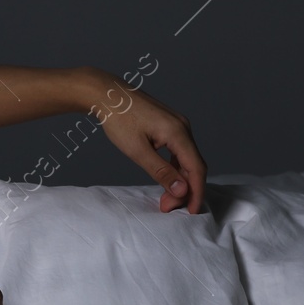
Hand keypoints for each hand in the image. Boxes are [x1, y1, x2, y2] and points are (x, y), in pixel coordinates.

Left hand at [84, 69, 206, 213]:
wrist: (107, 93)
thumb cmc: (118, 118)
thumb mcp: (137, 150)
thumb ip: (161, 171)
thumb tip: (182, 189)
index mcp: (178, 132)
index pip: (197, 169)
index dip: (196, 192)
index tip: (191, 211)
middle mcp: (183, 127)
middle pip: (193, 165)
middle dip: (185, 189)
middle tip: (167, 206)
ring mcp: (178, 125)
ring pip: (186, 158)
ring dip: (179, 179)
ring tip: (164, 197)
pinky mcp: (170, 125)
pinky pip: (179, 150)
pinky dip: (174, 166)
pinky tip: (165, 177)